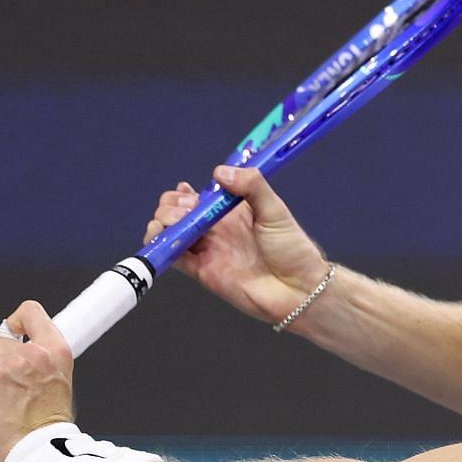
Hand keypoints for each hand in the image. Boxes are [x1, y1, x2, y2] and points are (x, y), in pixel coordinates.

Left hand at [0, 301, 75, 461]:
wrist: (37, 456)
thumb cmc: (46, 431)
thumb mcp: (57, 387)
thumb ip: (39, 365)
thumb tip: (12, 353)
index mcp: (56, 352)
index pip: (31, 312)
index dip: (16, 321)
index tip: (11, 334)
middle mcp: (32, 354)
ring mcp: (6, 366)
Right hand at [148, 165, 330, 326]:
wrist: (299, 290)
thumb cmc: (293, 249)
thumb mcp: (275, 209)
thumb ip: (251, 186)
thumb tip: (220, 171)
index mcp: (230, 212)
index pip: (196, 196)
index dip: (184, 192)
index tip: (188, 190)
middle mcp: (215, 230)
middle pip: (177, 212)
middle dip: (172, 204)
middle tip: (190, 208)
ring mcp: (207, 251)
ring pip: (170, 231)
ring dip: (164, 221)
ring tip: (179, 220)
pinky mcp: (203, 272)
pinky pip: (174, 258)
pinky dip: (162, 246)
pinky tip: (164, 235)